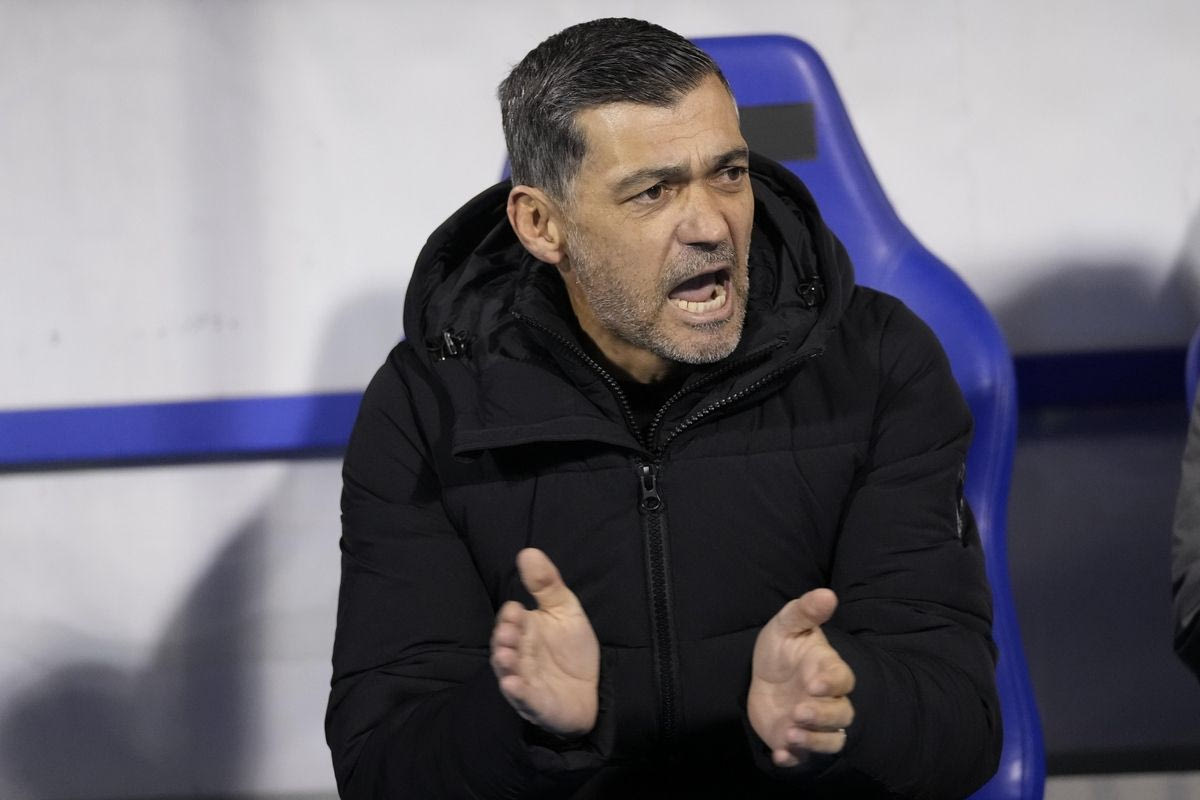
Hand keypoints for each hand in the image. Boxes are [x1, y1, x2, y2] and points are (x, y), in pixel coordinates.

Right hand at [490, 548, 599, 736]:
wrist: (594, 690)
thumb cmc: (572, 649)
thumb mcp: (565, 610)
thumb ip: (546, 584)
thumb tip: (528, 551)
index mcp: (524, 631)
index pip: (510, 621)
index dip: (511, 617)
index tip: (516, 610)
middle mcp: (519, 656)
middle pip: (505, 645)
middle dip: (504, 638)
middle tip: (508, 632)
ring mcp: (525, 681)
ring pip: (509, 672)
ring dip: (505, 664)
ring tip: (505, 655)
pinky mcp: (536, 704)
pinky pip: (523, 699)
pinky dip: (517, 692)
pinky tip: (513, 684)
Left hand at [747, 588, 855, 766]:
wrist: (761, 675)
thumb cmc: (782, 648)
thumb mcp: (787, 625)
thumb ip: (806, 611)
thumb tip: (827, 594)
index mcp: (828, 671)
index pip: (842, 680)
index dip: (832, 683)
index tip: (814, 682)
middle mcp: (827, 701)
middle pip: (841, 715)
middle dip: (822, 716)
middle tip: (799, 710)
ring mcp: (814, 724)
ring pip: (830, 741)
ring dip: (813, 741)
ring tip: (791, 732)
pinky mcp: (797, 742)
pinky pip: (804, 758)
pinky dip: (794, 759)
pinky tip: (780, 754)